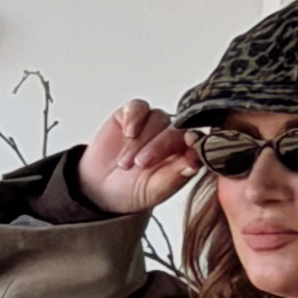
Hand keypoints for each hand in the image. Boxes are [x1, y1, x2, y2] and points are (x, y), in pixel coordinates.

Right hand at [79, 98, 198, 217]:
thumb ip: (176, 176)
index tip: (189, 145)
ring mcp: (153, 123)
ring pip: (157, 118)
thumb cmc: (133, 190)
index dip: (194, 141)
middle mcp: (171, 135)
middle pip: (175, 129)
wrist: (101, 187)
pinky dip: (134, 117)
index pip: (196, 141)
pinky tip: (128, 133)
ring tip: (125, 162)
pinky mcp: (133, 113)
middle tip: (140, 164)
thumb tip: (196, 162)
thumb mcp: (155, 190)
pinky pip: (139, 107)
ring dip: (140, 140)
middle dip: (158, 146)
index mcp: (184, 154)